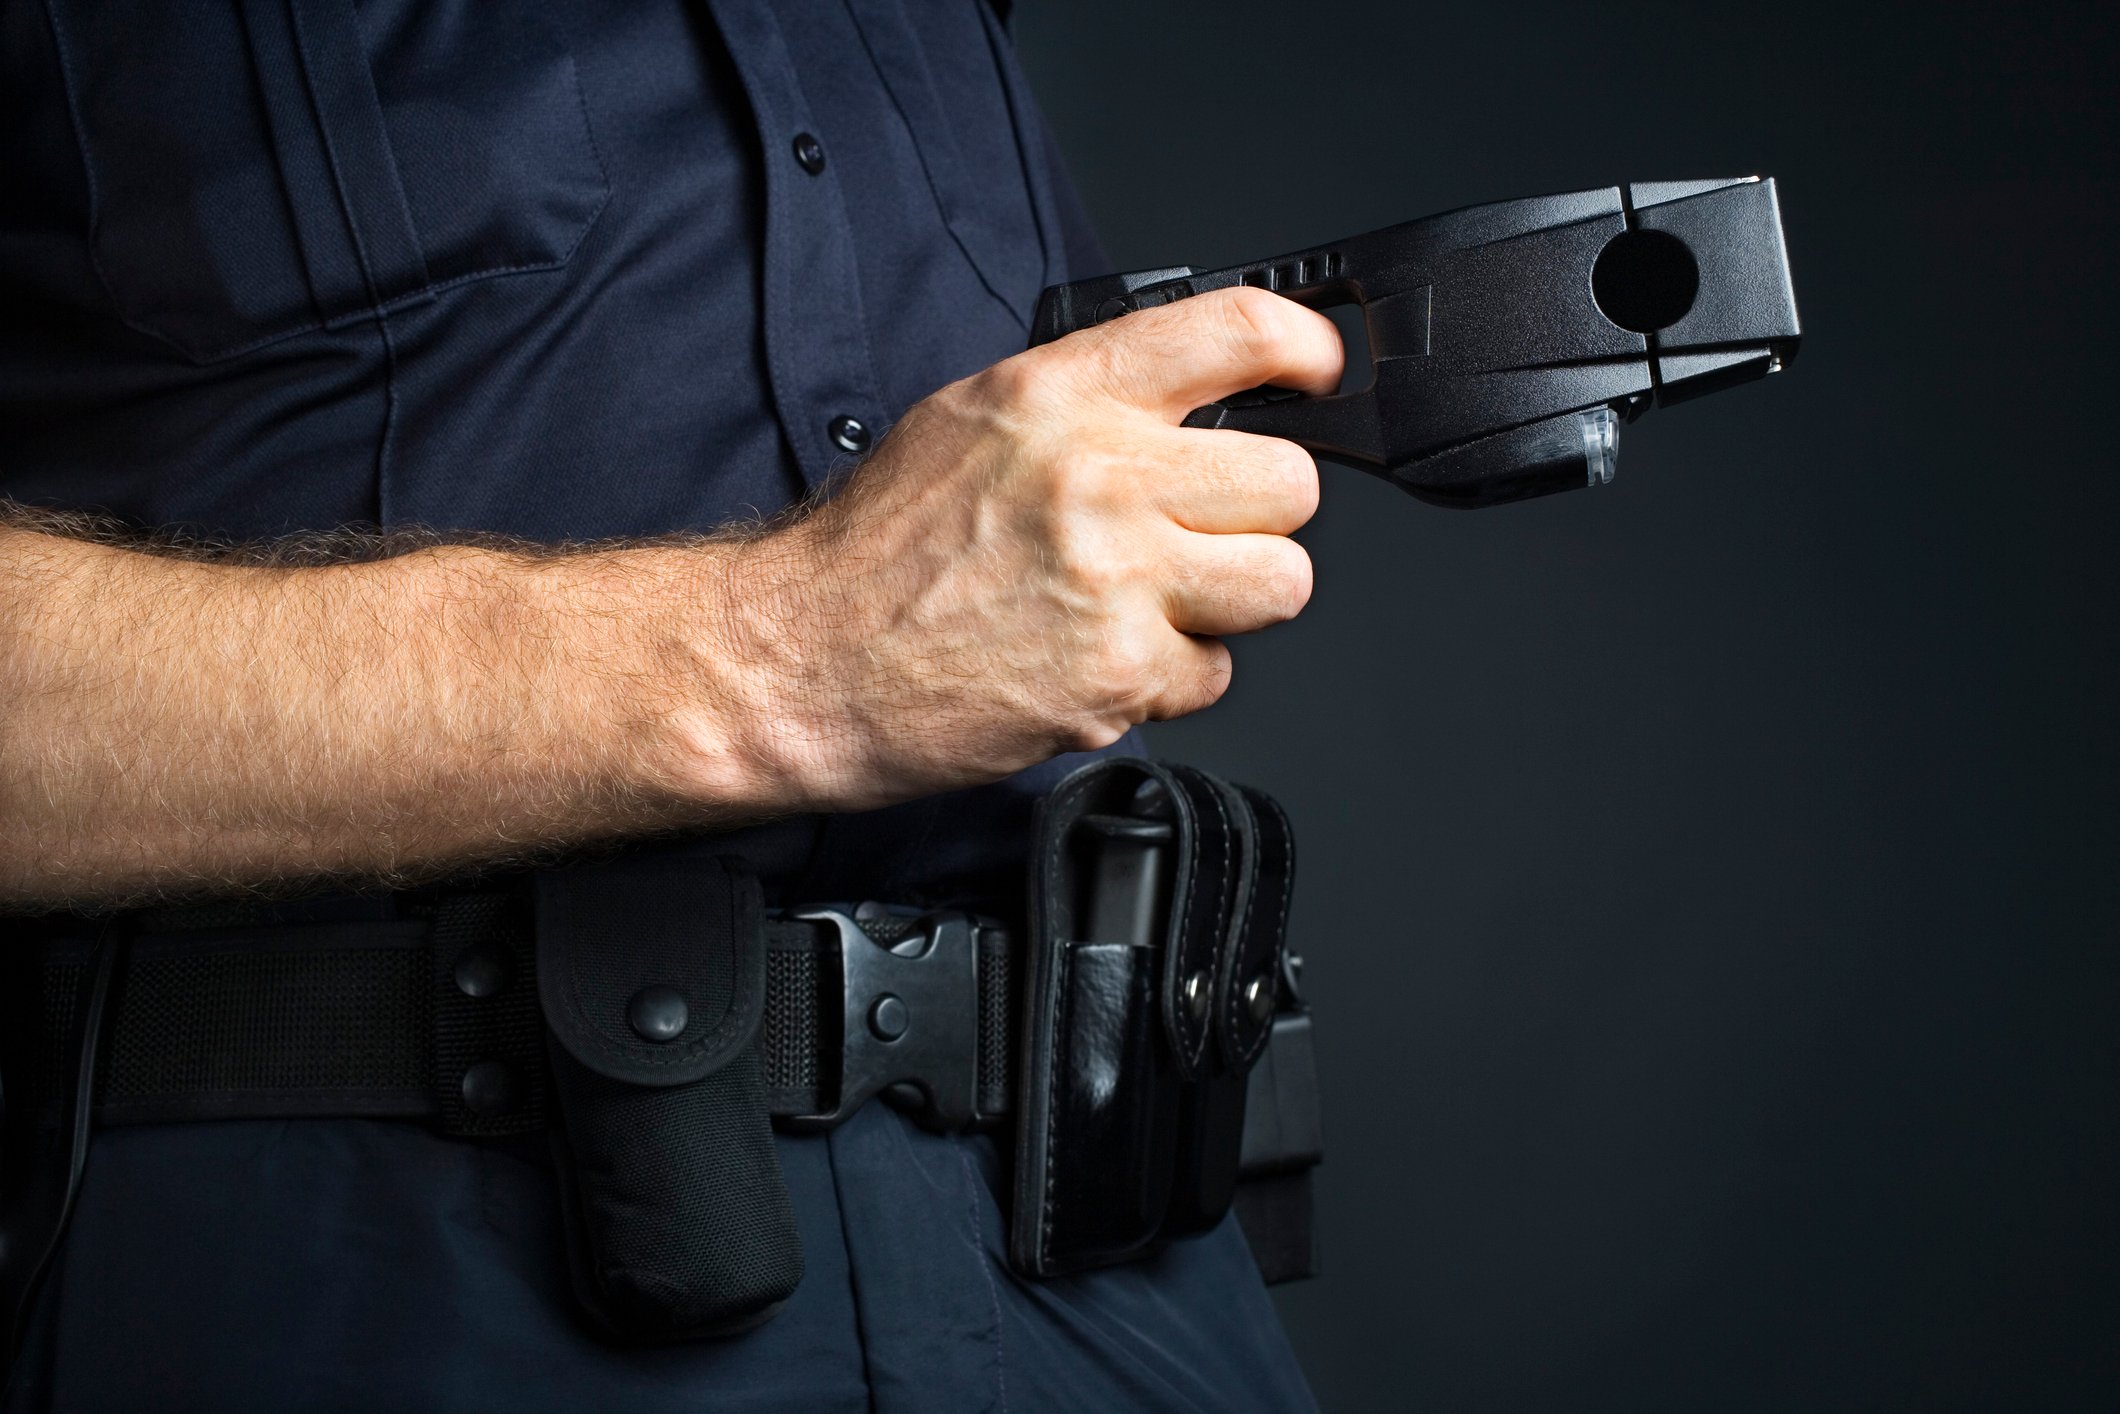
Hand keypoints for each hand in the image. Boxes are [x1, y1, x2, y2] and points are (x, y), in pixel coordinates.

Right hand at [708, 286, 1344, 810]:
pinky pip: (1216, 673)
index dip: (1302, 349)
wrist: (802, 662)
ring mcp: (1119, 582)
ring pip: (1281, 582)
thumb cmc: (875, 553)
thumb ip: (1087, 404)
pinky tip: (1100, 662)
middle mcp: (1100, 479)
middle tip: (1201, 534)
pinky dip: (1170, 679)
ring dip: (1232, 601)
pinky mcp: (1121, 676)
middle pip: (1290, 481)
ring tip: (1158, 605)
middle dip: (1257, 516)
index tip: (1317, 373)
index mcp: (1062, 397)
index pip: (1235, 333)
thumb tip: (1185, 406)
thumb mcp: (971, 423)